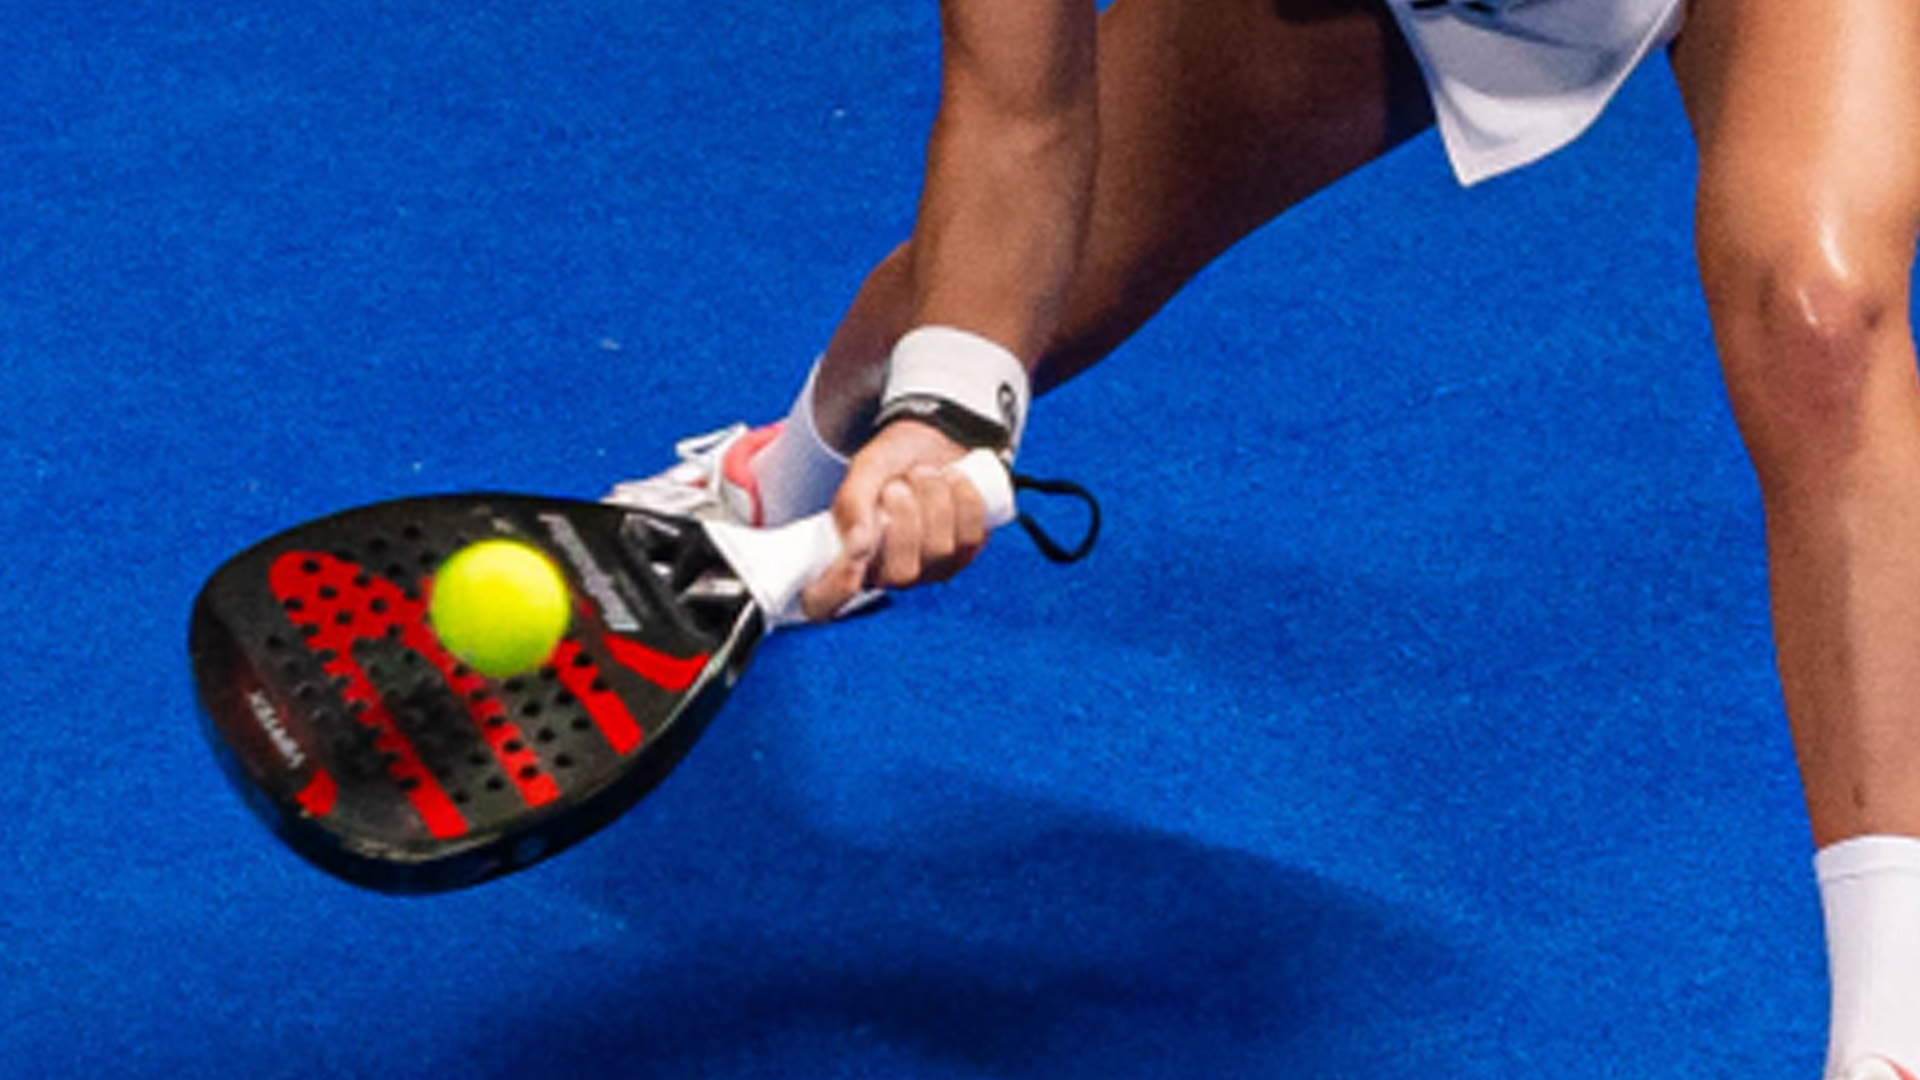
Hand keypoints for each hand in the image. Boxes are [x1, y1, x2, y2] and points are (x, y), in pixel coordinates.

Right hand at [799, 419, 990, 621]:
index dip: (834, 592)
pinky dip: (963, 499)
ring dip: (933, 499)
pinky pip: (969, 535)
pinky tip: (951, 480)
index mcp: (850, 558)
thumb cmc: (892, 462)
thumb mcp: (865, 470)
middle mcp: (888, 573)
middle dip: (905, 518)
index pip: (828, 601)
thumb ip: (852, 504)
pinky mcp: (964, 552)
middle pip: (902, 572)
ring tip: (922, 474)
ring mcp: (930, 567)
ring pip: (939, 549)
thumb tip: (855, 549)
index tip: (850, 564)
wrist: (934, 440)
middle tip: (898, 484)